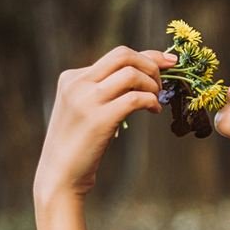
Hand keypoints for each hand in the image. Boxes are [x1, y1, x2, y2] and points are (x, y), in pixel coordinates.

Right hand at [33, 46, 176, 202]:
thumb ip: (105, 90)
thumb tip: (143, 74)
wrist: (60, 174)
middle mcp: (77, 84)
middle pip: (124, 55)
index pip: (117, 55)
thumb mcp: (86, 109)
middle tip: (162, 85)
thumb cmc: (79, 143)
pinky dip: (151, 101)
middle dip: (152, 65)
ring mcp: (86, 100)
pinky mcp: (99, 119)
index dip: (148, 56)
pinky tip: (154, 111)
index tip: (169, 61)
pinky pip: (135, 99)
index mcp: (72, 78)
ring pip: (131, 74)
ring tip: (157, 100)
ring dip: (152, 85)